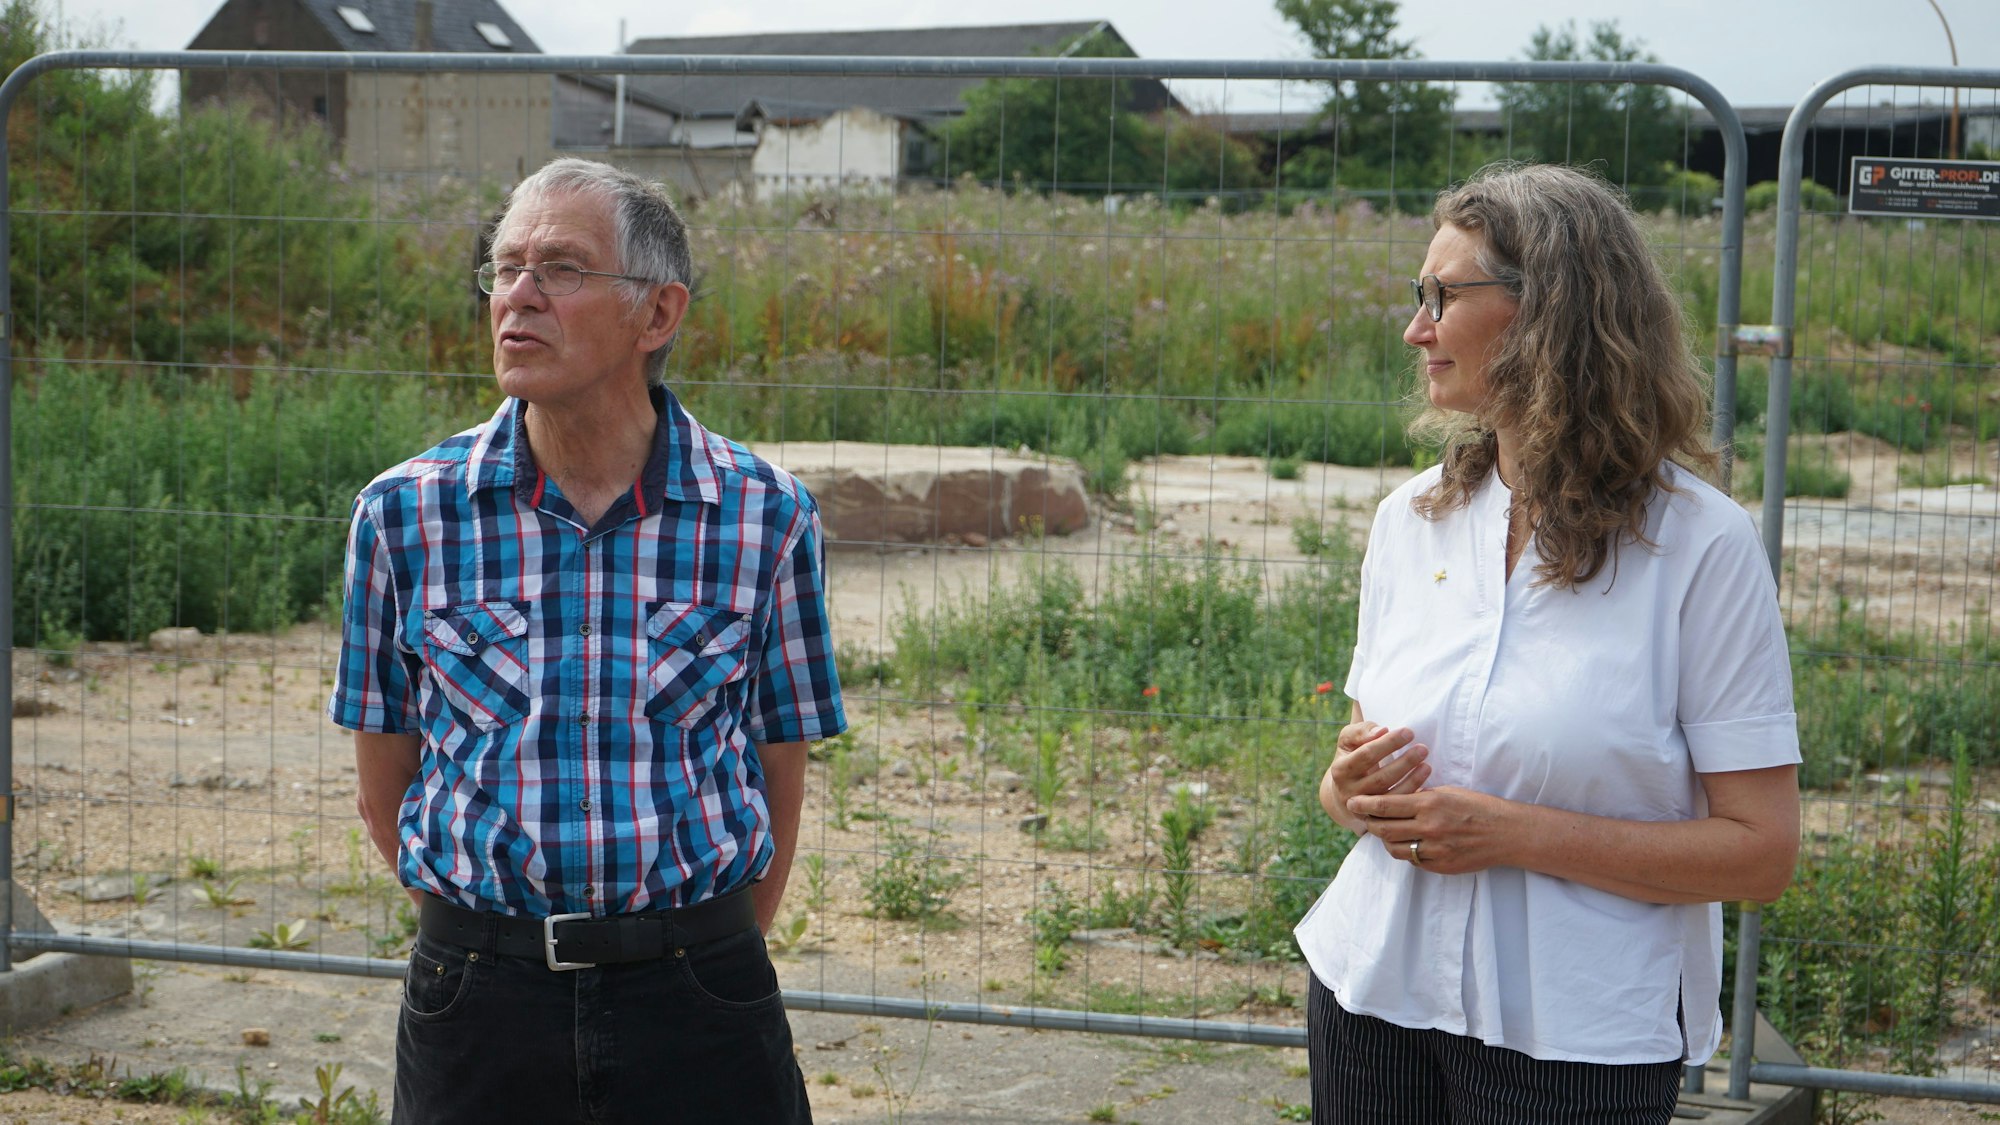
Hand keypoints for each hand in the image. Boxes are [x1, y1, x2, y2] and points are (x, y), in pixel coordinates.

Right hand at [1319, 722, 1429, 834]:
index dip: (1389, 743)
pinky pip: (1397, 810)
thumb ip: (1361, 731)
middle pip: (1381, 778)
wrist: (1343, 793)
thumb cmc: (1351, 757)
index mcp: (1340, 770)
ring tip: (1427, 765)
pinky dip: (1413, 796)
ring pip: (1391, 796)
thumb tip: (1381, 731)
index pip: (1367, 754)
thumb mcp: (1348, 741)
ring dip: (1412, 780)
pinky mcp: (1376, 820)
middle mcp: (1349, 792)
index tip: (1409, 732)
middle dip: (1404, 762)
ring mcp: (1364, 809)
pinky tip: (1426, 783)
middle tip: (1423, 749)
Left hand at [1345, 786, 1519, 874]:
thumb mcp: (1447, 793)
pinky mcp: (1440, 866)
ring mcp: (1434, 850)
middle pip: (1384, 830)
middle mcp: (1429, 828)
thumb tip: (1396, 799)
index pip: (1385, 805)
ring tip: (1384, 831)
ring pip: (1394, 848)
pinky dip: (1405, 852)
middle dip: (1370, 823)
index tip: (1351, 802)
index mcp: (1429, 804)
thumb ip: (1421, 798)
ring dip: (1385, 840)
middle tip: (1363, 818)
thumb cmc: (1477, 807)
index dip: (1364, 804)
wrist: (1506, 833)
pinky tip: (1407, 843)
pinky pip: (1412, 860)